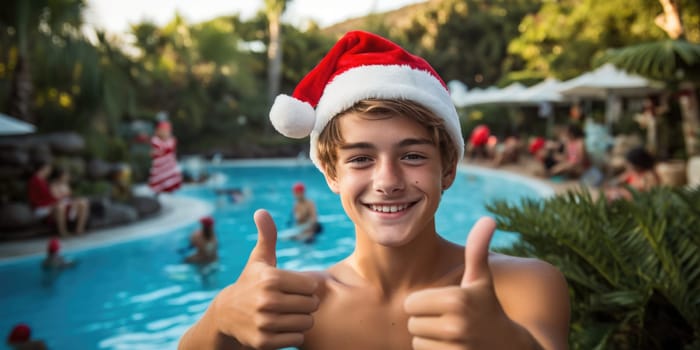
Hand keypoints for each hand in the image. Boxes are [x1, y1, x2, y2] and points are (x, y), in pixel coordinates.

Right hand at [211, 209, 318, 348]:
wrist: (225, 316)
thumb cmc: (250, 283)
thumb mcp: (259, 260)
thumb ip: (267, 236)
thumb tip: (261, 211)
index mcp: (271, 278)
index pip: (312, 286)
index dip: (306, 287)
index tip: (294, 288)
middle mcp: (267, 300)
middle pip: (311, 306)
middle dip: (305, 305)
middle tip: (291, 303)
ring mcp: (264, 323)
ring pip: (306, 323)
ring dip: (301, 321)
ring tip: (288, 315)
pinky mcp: (263, 342)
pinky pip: (297, 339)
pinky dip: (293, 336)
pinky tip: (281, 328)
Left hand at [404, 217, 523, 348]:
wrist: (510, 348)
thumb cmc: (489, 309)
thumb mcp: (482, 281)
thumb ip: (478, 250)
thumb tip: (489, 219)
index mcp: (457, 300)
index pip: (411, 303)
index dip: (424, 304)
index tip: (444, 306)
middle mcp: (456, 325)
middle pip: (412, 324)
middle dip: (426, 323)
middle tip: (449, 322)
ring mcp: (455, 349)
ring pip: (417, 343)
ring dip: (429, 341)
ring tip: (452, 337)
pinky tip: (453, 349)